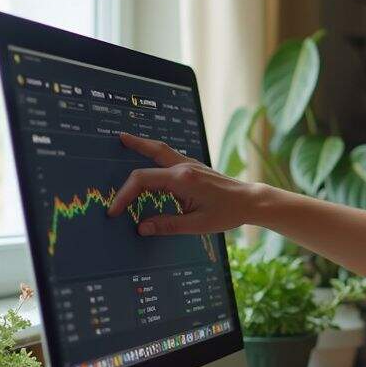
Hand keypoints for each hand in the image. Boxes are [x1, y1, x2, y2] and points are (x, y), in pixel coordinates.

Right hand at [108, 132, 260, 234]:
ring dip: (143, 144)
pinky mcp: (195, 167)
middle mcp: (184, 167)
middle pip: (151, 153)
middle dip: (132, 148)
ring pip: (161, 149)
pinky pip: (170, 155)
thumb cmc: (228, 213)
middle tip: (115, 141)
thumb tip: (141, 228)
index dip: (124, 195)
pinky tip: (151, 154)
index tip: (115, 211)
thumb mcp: (198, 225)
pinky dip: (156, 152)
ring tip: (126, 138)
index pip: (142, 180)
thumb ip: (168, 225)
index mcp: (182, 179)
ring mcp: (191, 164)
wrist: (250, 201)